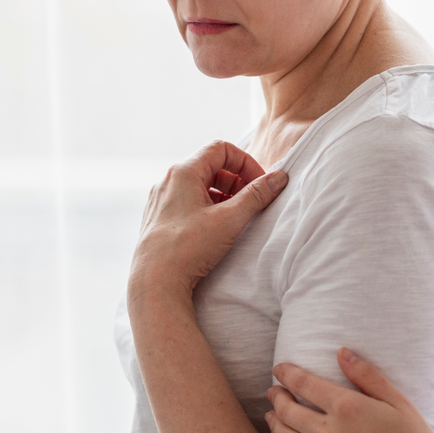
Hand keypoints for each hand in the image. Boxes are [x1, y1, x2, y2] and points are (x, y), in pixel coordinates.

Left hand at [128, 141, 287, 309]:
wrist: (155, 283)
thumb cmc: (188, 248)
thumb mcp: (230, 219)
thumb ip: (256, 196)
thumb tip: (278, 178)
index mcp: (183, 172)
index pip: (221, 149)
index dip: (246, 163)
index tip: (260, 184)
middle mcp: (168, 181)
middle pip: (211, 166)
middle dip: (237, 180)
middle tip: (252, 201)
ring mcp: (161, 200)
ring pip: (199, 185)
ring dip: (223, 195)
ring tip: (237, 216)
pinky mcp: (159, 218)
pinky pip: (188, 202)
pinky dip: (207, 207)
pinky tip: (216, 229)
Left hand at [263, 350, 433, 432]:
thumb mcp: (398, 402)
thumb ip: (367, 375)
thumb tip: (341, 352)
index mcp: (348, 407)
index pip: (303, 383)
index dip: (286, 373)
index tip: (279, 369)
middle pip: (287, 409)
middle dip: (276, 396)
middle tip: (274, 392)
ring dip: (274, 422)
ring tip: (271, 415)